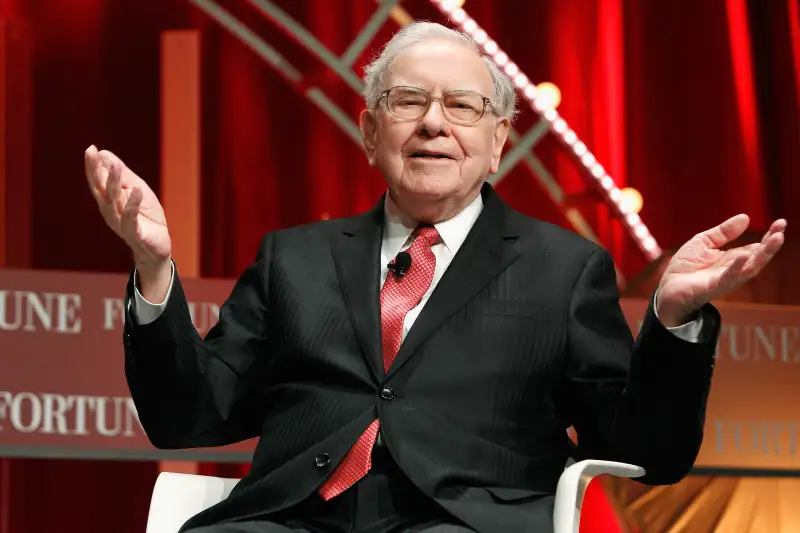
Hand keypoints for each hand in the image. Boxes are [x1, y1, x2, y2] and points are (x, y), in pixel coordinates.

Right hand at [84, 145, 171, 274]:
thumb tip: (104, 153)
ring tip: (116, 166)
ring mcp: (121, 223)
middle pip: (101, 189)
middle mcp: (110, 211)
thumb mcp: (136, 189)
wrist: (157, 247)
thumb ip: (122, 174)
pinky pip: (131, 219)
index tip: (90, 149)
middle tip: (92, 153)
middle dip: (96, 171)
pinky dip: (132, 204)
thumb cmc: (145, 216)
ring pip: (115, 202)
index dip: (92, 166)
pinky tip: (136, 190)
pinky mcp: (134, 234)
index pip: (97, 181)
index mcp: (109, 200)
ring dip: (114, 182)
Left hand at [656, 214, 785, 326]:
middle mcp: (734, 269)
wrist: (668, 288)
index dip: (769, 235)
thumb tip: (745, 217)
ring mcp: (726, 279)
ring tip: (776, 239)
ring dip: (764, 254)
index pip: (756, 247)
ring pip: (750, 268)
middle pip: (758, 256)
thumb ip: (723, 232)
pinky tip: (743, 256)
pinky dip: (736, 268)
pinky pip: (728, 277)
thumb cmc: (686, 267)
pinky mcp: (714, 287)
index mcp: (733, 258)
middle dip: (771, 244)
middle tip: (782, 228)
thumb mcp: (704, 242)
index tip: (781, 222)